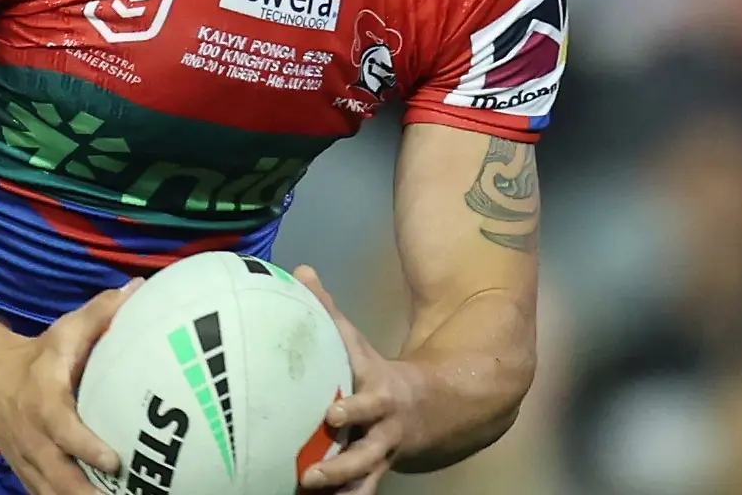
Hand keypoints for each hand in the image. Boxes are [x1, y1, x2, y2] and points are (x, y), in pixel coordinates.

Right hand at [0, 279, 142, 494]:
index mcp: (45, 405)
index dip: (88, 448)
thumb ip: (101, 313)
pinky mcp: (28, 476)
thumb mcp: (64, 332)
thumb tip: (138, 288)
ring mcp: (30, 462)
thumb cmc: (37, 357)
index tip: (115, 461)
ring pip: (52, 494)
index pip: (65, 431)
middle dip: (87, 493)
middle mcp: (36, 440)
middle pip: (60, 477)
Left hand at [296, 265, 420, 494]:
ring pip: (364, 476)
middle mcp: (382, 427)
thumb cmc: (380, 370)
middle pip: (365, 448)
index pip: (364, 397)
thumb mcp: (359, 341)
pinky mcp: (378, 470)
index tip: (332, 414)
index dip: (351, 408)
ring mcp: (383, 452)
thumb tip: (300, 269)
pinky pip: (362, 490)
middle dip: (342, 461)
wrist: (440, 406)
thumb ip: (329, 309)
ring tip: (311, 492)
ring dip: (340, 488)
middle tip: (311, 474)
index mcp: (377, 391)